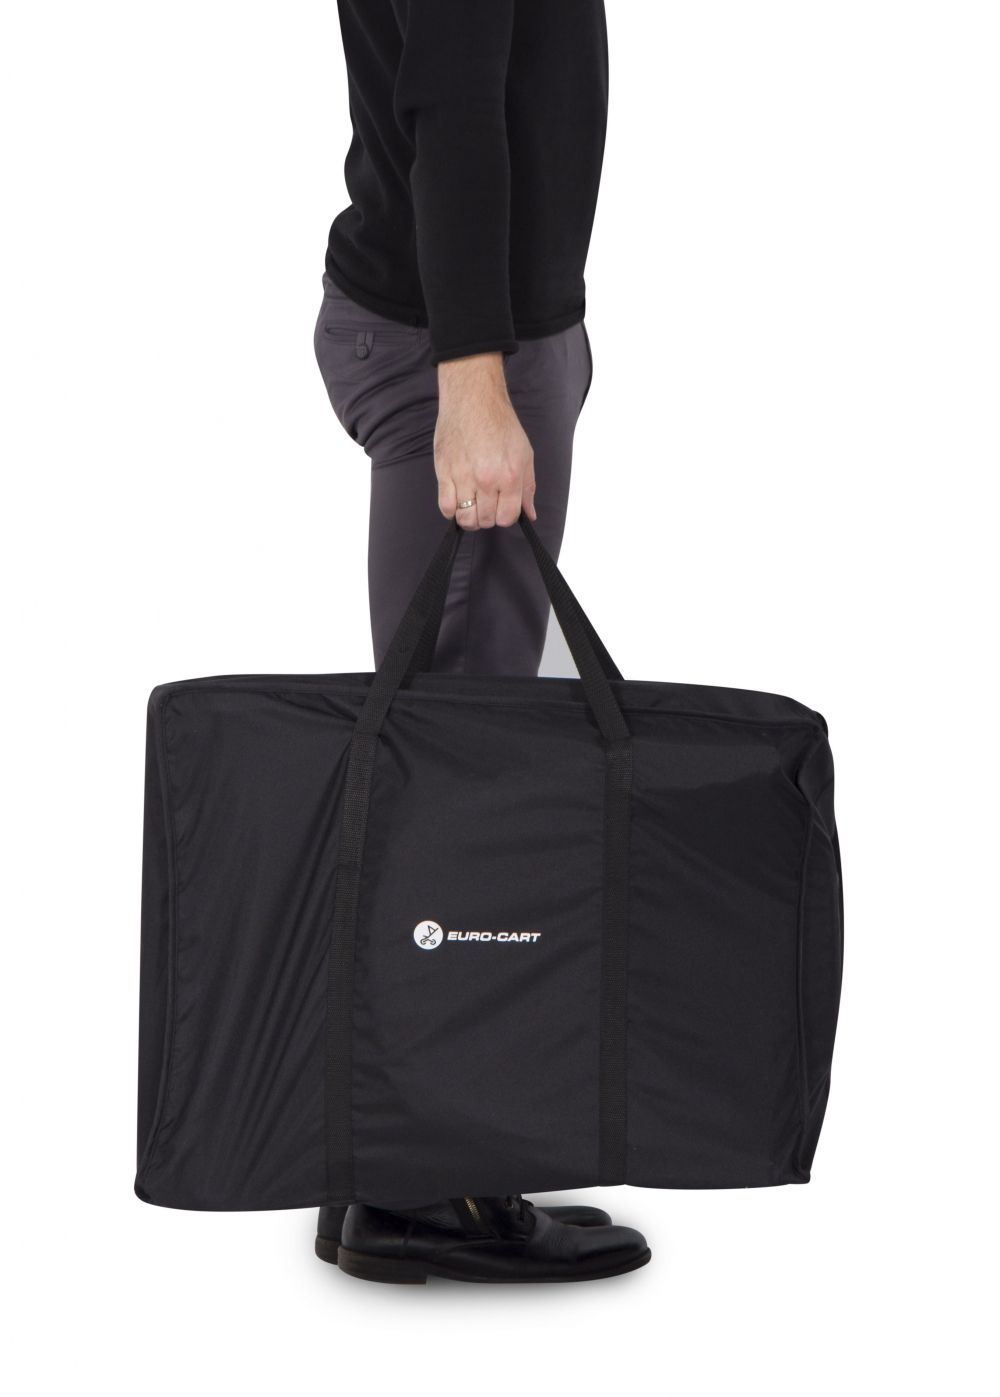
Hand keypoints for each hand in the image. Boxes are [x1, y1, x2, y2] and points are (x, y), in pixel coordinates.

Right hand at [434, 352, 536, 530]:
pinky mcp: (444, 472)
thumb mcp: (524, 454)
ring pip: (465, 518)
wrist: (473, 400)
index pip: (507, 517)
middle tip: (486, 504)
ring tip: (471, 505)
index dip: (505, 517)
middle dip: (488, 517)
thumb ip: (527, 487)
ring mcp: (463, 477)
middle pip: (486, 520)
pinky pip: (445, 507)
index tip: (501, 508)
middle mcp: (487, 479)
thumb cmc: (500, 424)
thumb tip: (529, 514)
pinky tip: (457, 500)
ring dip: (469, 517)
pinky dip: (451, 510)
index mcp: (510, 476)